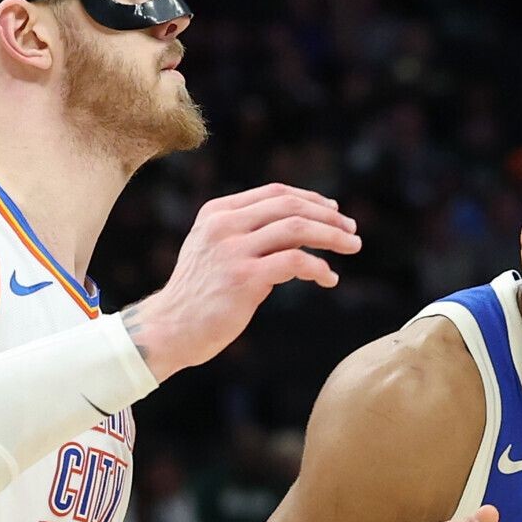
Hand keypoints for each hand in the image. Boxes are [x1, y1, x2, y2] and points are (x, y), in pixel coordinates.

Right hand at [122, 183, 360, 380]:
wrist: (170, 328)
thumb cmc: (199, 294)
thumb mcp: (214, 250)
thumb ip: (245, 233)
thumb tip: (297, 229)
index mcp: (217, 212)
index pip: (275, 193)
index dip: (310, 199)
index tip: (334, 211)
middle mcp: (224, 225)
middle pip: (290, 206)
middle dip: (328, 216)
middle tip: (352, 230)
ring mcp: (233, 250)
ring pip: (297, 229)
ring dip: (332, 236)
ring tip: (352, 247)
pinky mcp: (244, 278)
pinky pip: (295, 262)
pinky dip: (319, 268)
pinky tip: (329, 278)